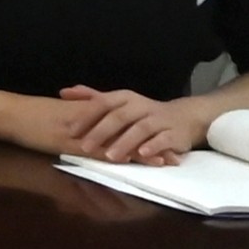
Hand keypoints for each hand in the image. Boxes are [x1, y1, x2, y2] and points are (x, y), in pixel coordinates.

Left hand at [47, 86, 190, 164]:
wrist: (184, 117)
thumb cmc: (144, 112)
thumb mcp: (119, 102)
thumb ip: (92, 97)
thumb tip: (63, 92)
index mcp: (125, 98)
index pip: (103, 104)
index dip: (87, 116)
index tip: (70, 130)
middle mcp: (141, 106)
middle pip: (119, 117)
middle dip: (101, 132)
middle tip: (85, 147)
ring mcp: (158, 119)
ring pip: (141, 129)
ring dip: (125, 142)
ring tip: (111, 156)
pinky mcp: (174, 133)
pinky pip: (163, 139)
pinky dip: (153, 146)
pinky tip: (141, 154)